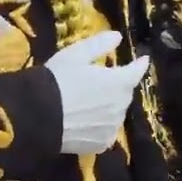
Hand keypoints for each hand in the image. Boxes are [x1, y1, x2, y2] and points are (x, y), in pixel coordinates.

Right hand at [45, 30, 149, 154]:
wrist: (38, 116)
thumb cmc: (57, 80)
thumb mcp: (75, 55)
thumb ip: (99, 45)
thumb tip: (118, 36)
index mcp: (118, 82)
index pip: (136, 71)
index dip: (140, 64)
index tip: (143, 59)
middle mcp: (120, 106)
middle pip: (125, 93)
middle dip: (119, 85)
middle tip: (102, 80)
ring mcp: (112, 128)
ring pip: (116, 113)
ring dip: (110, 105)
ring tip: (91, 102)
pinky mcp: (101, 144)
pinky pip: (106, 131)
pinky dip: (101, 124)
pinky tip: (86, 121)